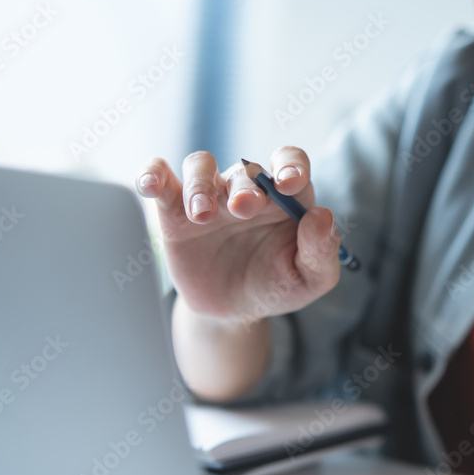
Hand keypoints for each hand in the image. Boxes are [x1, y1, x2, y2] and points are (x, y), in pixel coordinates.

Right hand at [135, 147, 340, 324]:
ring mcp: (211, 197)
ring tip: (203, 214)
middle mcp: (248, 189)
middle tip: (242, 209)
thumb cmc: (276, 286)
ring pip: (201, 165)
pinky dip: (152, 174)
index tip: (289, 182)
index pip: (291, 162)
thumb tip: (322, 216)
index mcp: (285, 198)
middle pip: (245, 169)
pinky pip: (161, 180)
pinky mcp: (175, 212)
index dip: (291, 165)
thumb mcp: (310, 279)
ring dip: (201, 184)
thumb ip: (322, 250)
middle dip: (244, 186)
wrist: (234, 311)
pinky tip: (151, 185)